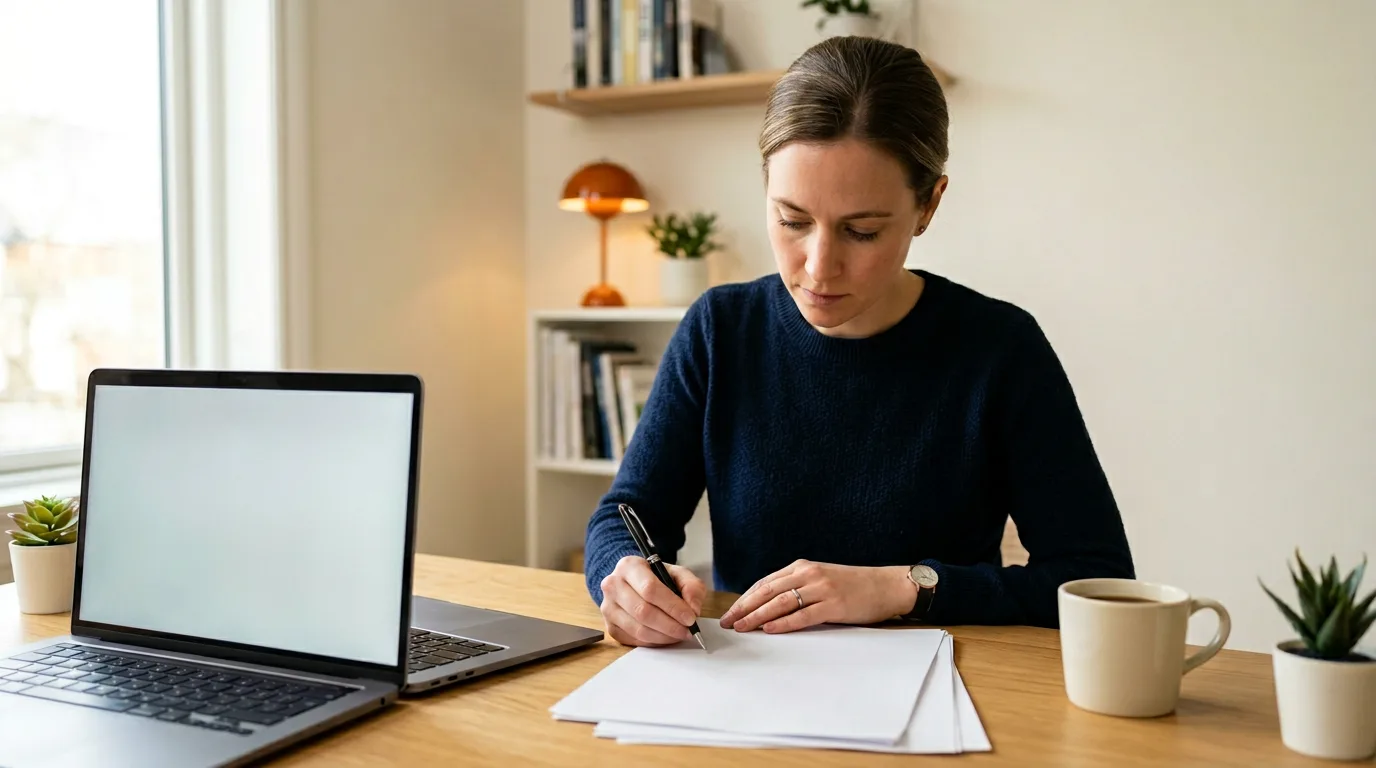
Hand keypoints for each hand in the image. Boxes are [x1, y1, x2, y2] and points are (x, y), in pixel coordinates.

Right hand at [599, 555, 706, 646]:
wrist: (635, 584)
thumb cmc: (657, 579)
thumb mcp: (678, 574)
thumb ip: (691, 587)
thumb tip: (693, 608)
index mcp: (629, 566)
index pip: (649, 589)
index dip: (672, 606)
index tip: (690, 617)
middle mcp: (613, 585)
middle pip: (642, 611)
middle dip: (670, 625)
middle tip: (687, 630)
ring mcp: (608, 607)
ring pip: (638, 629)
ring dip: (663, 636)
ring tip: (679, 634)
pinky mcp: (610, 626)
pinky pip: (633, 639)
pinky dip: (653, 642)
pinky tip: (665, 637)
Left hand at [718, 560, 916, 634]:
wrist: (886, 586)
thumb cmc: (853, 586)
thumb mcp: (821, 579)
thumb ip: (797, 587)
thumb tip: (768, 605)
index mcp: (802, 567)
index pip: (765, 583)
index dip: (745, 598)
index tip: (730, 612)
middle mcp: (809, 574)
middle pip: (767, 592)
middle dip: (744, 608)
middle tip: (727, 622)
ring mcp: (821, 589)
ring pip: (780, 603)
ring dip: (757, 616)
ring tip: (742, 627)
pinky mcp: (834, 605)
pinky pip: (802, 615)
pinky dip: (784, 623)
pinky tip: (769, 629)